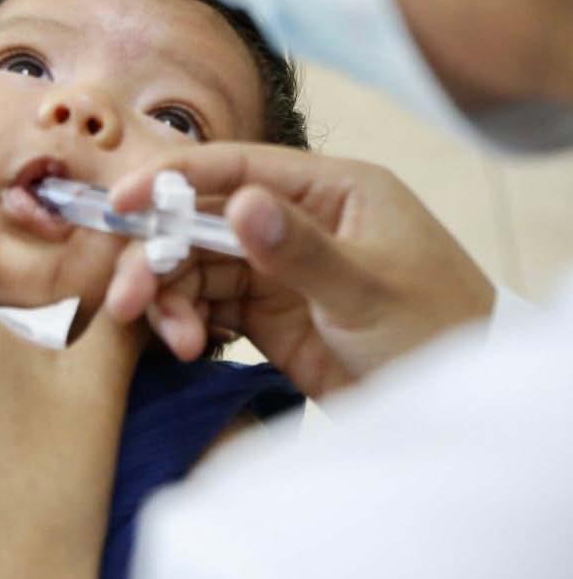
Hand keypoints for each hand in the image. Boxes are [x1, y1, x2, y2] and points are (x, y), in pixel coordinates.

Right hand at [104, 144, 495, 397]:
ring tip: (173, 340)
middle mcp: (296, 221)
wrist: (457, 412)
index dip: (173, 180)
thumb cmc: (438, 333)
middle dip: (159, 257)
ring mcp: (278, 269)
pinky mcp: (268, 315)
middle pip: (202, 222)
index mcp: (330, 191)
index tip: (122, 202)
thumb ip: (300, 249)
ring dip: (170, 299)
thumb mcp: (369, 291)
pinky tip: (187, 347)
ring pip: (198, 268)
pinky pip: (208, 308)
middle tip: (127, 300)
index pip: (238, 167)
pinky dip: (188, 323)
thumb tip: (237, 202)